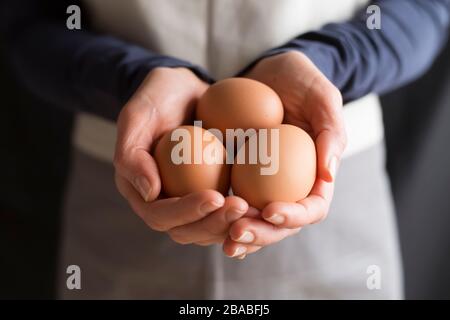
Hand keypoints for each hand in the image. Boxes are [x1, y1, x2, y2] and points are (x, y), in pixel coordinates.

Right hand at [114, 67, 248, 244]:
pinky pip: (224, 211)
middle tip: (241, 207)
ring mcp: (188, 200)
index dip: (186, 212)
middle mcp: (164, 202)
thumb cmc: (156, 99)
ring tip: (255, 210)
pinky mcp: (209, 192)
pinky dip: (242, 214)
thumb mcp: (137, 117)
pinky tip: (263, 207)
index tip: (215, 197)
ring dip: (231, 224)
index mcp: (141, 191)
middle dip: (214, 223)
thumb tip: (151, 194)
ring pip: (208, 228)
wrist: (182, 89)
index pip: (160, 215)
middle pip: (187, 230)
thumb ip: (133, 155)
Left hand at [223, 51, 346, 257]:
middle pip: (281, 225)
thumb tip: (328, 175)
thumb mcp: (321, 97)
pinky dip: (220, 217)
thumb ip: (330, 131)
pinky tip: (204, 220)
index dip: (294, 216)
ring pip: (255, 222)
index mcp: (316, 176)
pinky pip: (232, 203)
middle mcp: (291, 187)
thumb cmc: (301, 82)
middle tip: (236, 233)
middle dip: (261, 234)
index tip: (270, 210)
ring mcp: (264, 185)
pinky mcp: (241, 178)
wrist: (269, 73)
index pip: (312, 208)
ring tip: (221, 237)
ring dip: (239, 234)